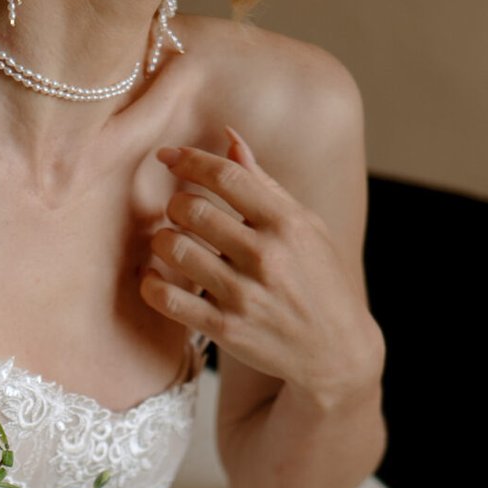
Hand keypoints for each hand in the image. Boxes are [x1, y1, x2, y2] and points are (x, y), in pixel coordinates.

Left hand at [140, 127, 383, 405]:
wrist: (335, 350)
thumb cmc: (319, 280)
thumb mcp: (304, 226)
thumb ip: (263, 184)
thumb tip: (228, 137)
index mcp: (286, 223)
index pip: (226, 177)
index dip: (189, 160)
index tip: (167, 156)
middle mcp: (265, 256)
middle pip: (194, 210)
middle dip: (175, 204)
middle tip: (176, 210)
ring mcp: (244, 295)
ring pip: (175, 251)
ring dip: (161, 240)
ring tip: (168, 242)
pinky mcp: (226, 329)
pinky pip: (169, 300)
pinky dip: (152, 284)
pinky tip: (154, 278)